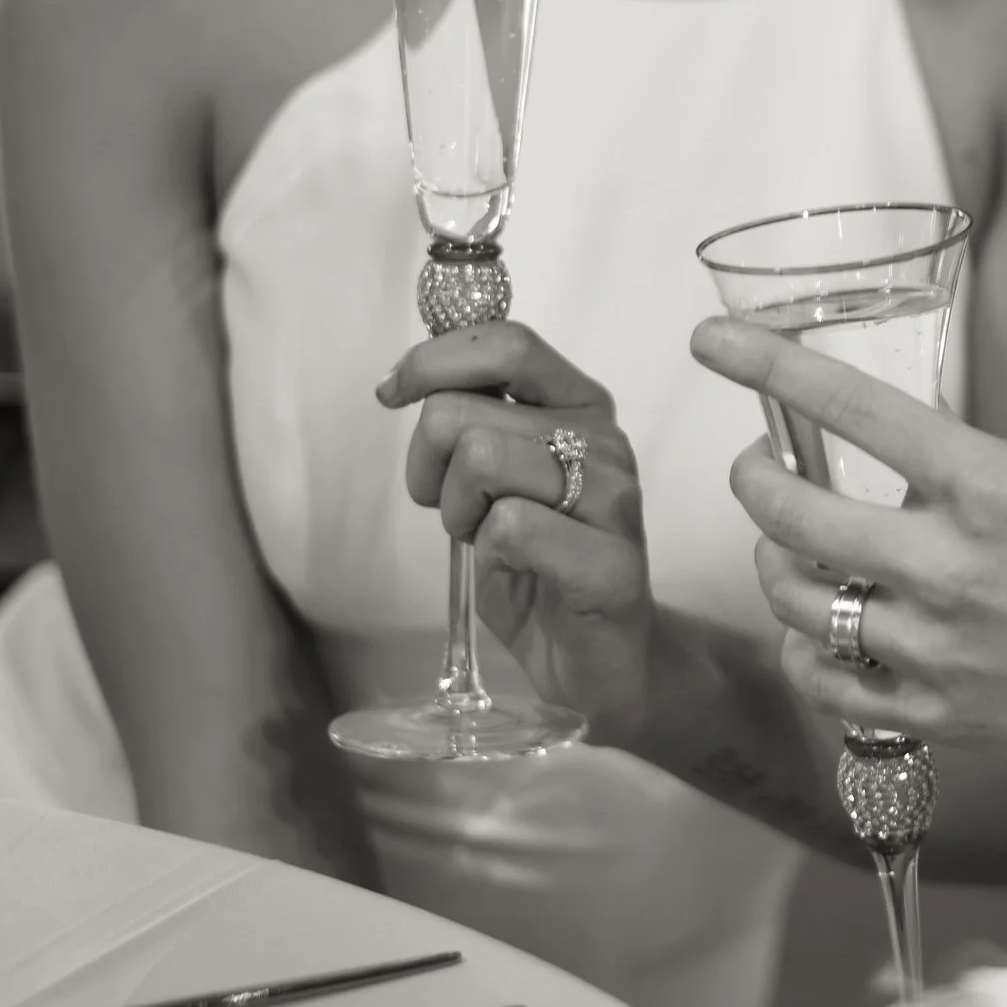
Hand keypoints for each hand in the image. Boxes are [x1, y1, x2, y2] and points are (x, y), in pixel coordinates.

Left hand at [378, 322, 655, 739]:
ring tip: (485, 538)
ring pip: (482, 459)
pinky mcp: (609, 562)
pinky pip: (509, 526)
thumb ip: (474, 421)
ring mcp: (614, 499)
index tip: (392, 393)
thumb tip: (412, 377)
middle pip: (465, 411)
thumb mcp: (498, 478)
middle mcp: (605, 439)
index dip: (433, 360)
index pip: (506, 344)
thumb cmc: (540, 565)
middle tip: (452, 508)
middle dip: (427, 465)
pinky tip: (514, 570)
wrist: (600, 662)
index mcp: (580, 405)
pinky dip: (488, 553)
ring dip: (458, 510)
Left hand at [690, 318, 1006, 839]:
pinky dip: (808, 648)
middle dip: (752, 477)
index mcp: (991, 487)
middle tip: (758, 464)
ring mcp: (939, 652)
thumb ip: (986, 466)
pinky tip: (821, 628)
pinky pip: (828, 682)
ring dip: (776, 561)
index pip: (851, 409)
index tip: (714, 339)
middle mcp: (951, 569)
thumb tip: (916, 463)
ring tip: (793, 546)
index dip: (767, 366)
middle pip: (792, 513)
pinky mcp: (941, 717)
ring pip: (796, 600)